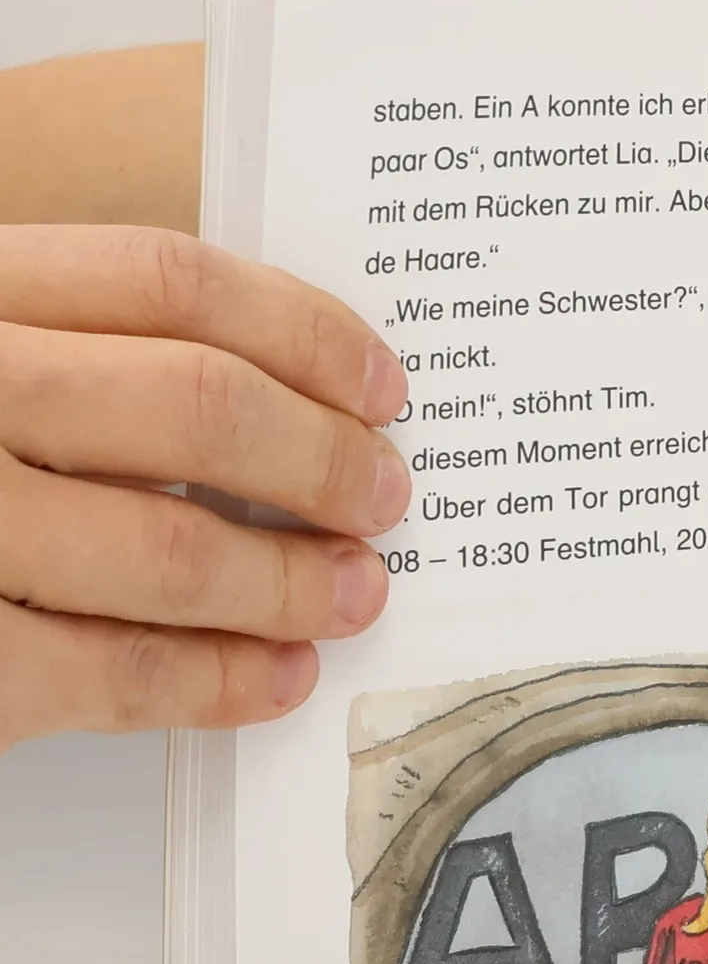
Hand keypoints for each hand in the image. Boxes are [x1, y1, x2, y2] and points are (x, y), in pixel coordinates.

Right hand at [0, 225, 410, 748]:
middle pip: (196, 405)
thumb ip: (65, 346)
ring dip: (291, 582)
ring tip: (354, 593)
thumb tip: (274, 399)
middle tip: (386, 496)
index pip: (170, 279)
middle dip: (323, 462)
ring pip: (169, 550)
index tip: (381, 385)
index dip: (307, 332)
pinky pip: (102, 675)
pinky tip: (272, 680)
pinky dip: (211, 685)